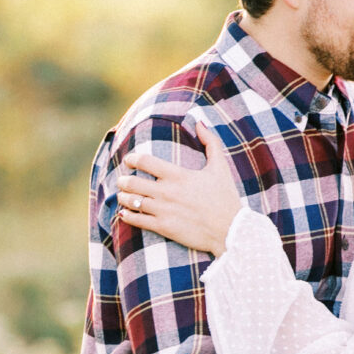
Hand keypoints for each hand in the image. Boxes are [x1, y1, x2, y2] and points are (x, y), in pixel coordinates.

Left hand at [117, 123, 241, 254]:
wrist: (231, 231)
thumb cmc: (225, 198)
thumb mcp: (220, 167)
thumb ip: (210, 142)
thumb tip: (199, 123)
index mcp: (178, 175)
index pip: (145, 161)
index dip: (132, 159)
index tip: (129, 160)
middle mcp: (167, 192)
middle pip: (133, 182)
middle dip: (123, 181)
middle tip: (122, 181)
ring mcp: (164, 210)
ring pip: (132, 202)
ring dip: (123, 197)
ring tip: (122, 196)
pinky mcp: (164, 228)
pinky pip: (137, 221)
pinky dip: (127, 216)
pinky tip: (125, 214)